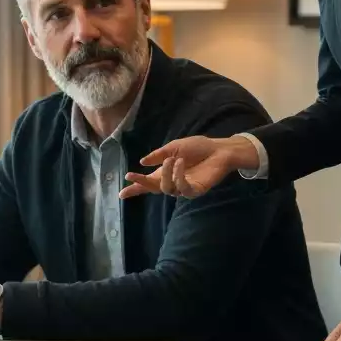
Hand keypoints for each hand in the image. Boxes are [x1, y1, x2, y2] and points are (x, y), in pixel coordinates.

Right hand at [119, 135, 258, 199]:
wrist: (219, 149)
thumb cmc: (198, 147)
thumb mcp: (175, 147)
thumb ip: (159, 155)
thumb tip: (142, 162)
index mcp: (166, 171)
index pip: (148, 182)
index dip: (136, 187)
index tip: (121, 193)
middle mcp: (173, 181)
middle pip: (154, 189)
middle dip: (141, 183)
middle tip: (133, 176)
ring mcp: (184, 187)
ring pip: (167, 188)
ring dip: (166, 173)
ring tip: (172, 159)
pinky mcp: (195, 190)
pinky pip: (182, 189)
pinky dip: (179, 176)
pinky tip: (180, 164)